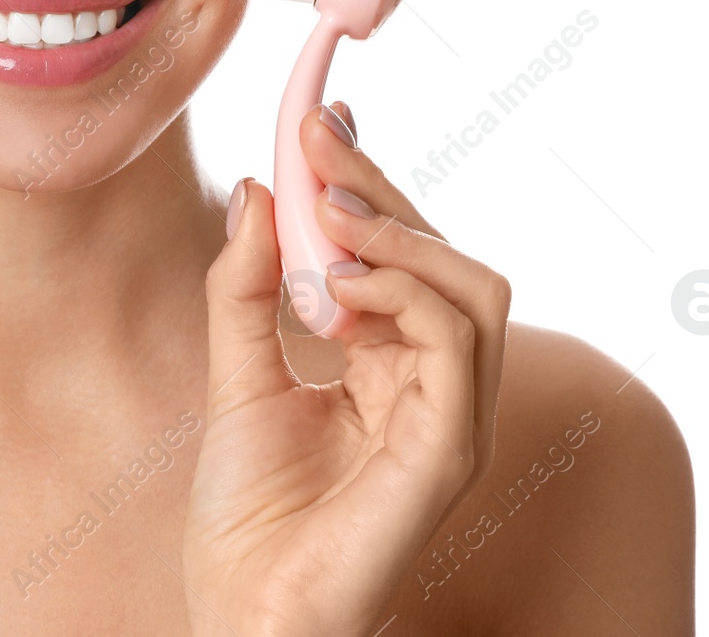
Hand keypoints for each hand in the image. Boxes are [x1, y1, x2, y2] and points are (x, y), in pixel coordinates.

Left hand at [182, 101, 510, 636]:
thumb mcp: (235, 372)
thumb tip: (254, 190)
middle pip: (441, 254)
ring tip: (325, 216)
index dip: (365, 182)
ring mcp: (450, 415)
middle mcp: (433, 383)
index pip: (398, 254)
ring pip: (472, 286)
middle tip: (314, 139)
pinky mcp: (451, 446)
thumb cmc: (246, 513)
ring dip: (397, 234)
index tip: (319, 121)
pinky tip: (334, 289)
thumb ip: (246, 287)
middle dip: (376, 186)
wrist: (244, 610)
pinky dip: (401, 293)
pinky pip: (454, 340)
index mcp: (391, 365)